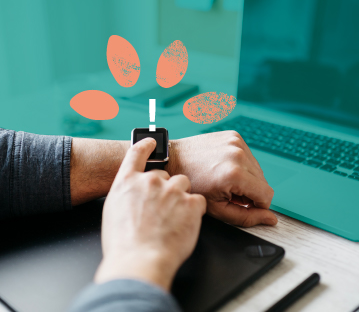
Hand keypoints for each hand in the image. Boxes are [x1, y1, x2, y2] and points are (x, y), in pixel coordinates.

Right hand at [94, 138, 205, 290]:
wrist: (138, 261)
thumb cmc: (123, 244)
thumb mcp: (114, 212)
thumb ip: (128, 195)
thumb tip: (136, 193)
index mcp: (127, 181)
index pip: (137, 153)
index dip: (146, 145)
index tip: (152, 142)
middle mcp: (149, 181)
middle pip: (165, 175)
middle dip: (166, 188)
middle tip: (163, 209)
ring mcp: (171, 190)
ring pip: (183, 184)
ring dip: (181, 196)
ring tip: (175, 217)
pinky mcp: (190, 203)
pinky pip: (197, 200)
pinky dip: (194, 210)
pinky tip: (185, 223)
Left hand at [166, 131, 276, 226]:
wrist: (174, 159)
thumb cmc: (192, 184)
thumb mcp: (217, 209)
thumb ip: (246, 217)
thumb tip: (270, 219)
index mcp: (235, 174)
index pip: (266, 195)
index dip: (258, 205)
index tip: (243, 204)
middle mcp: (238, 155)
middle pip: (263, 182)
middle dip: (250, 191)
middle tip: (229, 192)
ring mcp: (236, 143)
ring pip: (257, 169)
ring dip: (247, 177)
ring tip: (225, 179)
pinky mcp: (234, 136)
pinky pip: (248, 156)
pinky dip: (241, 164)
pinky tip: (224, 167)